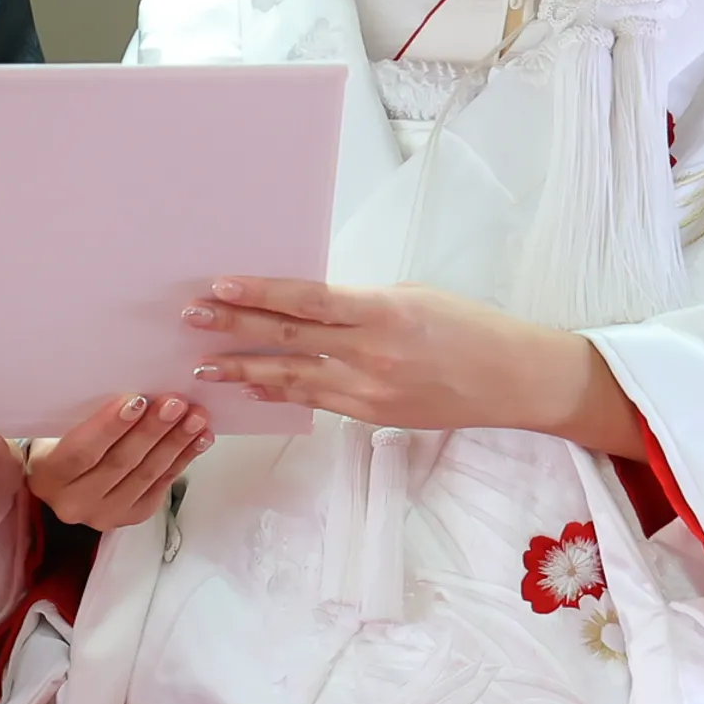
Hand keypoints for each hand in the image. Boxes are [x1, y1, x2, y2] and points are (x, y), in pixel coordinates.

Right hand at [27, 393, 210, 528]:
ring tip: (195, 417)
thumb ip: (86, 415)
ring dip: (175, 443)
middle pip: (119, 463)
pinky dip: (183, 459)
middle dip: (152, 431)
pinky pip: (161, 485)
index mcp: (48, 476)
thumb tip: (135, 392)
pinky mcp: (131, 517)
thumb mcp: (60, 427)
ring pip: (145, 475)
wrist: (65, 481)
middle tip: (176, 403)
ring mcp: (104, 515)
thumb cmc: (63, 442)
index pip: (81, 452)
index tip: (138, 400)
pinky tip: (199, 438)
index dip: (110, 426)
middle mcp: (73, 503)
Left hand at [184, 279, 648, 455]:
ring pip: (294, 378)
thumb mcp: (413, 298)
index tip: (221, 286)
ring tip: (204, 363)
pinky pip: (317, 400)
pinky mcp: (373, 417)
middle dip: (235, 329)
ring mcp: (371, 392)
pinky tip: (252, 387)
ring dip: (245, 369)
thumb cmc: (468, 326)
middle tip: (191, 318)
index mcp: (384, 313)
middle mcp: (373, 355)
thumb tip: (308, 307)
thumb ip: (359, 305)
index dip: (260, 294)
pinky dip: (281, 392)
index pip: (308, 300)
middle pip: (290, 339)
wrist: (513, 380)